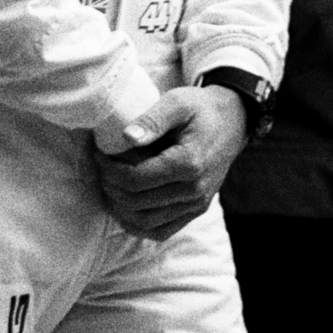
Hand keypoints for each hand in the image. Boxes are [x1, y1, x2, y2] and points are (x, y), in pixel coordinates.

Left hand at [92, 86, 248, 237]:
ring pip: (145, 221)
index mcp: (189, 163)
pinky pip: (161, 231)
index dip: (109, 169)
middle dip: (110, 186)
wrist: (233, 122)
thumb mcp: (177, 102)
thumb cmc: (201, 109)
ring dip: (119, 206)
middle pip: (136, 202)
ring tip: (109, 184)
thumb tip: (126, 138)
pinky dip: (137, 224)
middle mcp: (194, 190)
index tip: (99, 154)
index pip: (135, 179)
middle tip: (101, 167)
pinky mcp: (196, 210)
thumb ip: (152, 120)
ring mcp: (196, 204)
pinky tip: (123, 206)